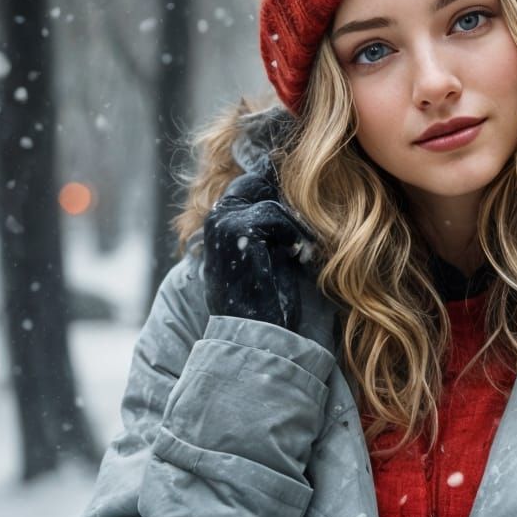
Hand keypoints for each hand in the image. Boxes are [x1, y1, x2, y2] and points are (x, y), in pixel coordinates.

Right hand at [203, 158, 307, 330]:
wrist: (256, 333)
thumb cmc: (266, 300)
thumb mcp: (266, 254)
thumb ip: (269, 226)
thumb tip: (292, 197)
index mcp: (219, 224)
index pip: (249, 185)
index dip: (277, 192)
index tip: (298, 216)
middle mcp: (215, 218)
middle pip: (257, 183)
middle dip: (286, 206)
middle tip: (301, 235)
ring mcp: (223, 222)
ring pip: (271, 203)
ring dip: (294, 227)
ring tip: (300, 253)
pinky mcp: (238, 230)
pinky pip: (275, 215)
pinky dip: (293, 235)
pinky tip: (297, 257)